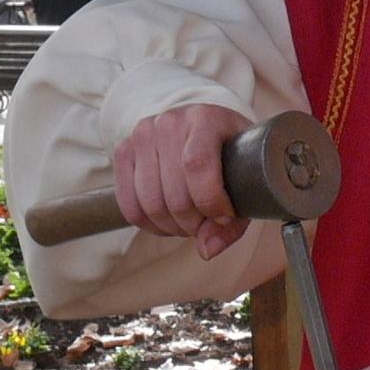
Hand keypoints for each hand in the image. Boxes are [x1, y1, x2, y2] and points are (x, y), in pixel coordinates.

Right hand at [111, 103, 251, 258]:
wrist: (203, 125)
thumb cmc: (230, 154)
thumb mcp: (246, 178)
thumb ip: (233, 221)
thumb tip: (206, 250)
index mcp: (205, 119)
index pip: (197, 165)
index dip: (210, 202)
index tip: (225, 216)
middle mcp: (169, 123)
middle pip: (174, 194)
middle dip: (193, 223)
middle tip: (205, 225)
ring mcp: (141, 135)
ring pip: (151, 204)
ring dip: (172, 227)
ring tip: (188, 223)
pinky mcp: (123, 151)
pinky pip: (129, 205)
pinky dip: (150, 224)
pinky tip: (167, 222)